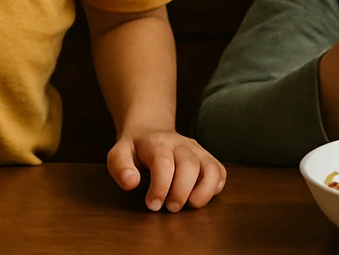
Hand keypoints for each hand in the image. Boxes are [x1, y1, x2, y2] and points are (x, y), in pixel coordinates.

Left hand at [107, 128, 225, 211]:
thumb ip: (120, 167)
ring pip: (210, 168)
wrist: (150, 130)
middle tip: (170, 208)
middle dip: (181, 191)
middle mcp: (180, 144)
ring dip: (203, 191)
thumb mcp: (118, 154)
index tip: (152, 204)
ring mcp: (197, 151)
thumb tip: (131, 182)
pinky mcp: (208, 158)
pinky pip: (220, 171)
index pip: (163, 162)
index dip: (160, 186)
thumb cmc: (135, 149)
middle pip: (189, 165)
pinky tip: (200, 196)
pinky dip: (215, 187)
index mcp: (156, 143)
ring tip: (190, 205)